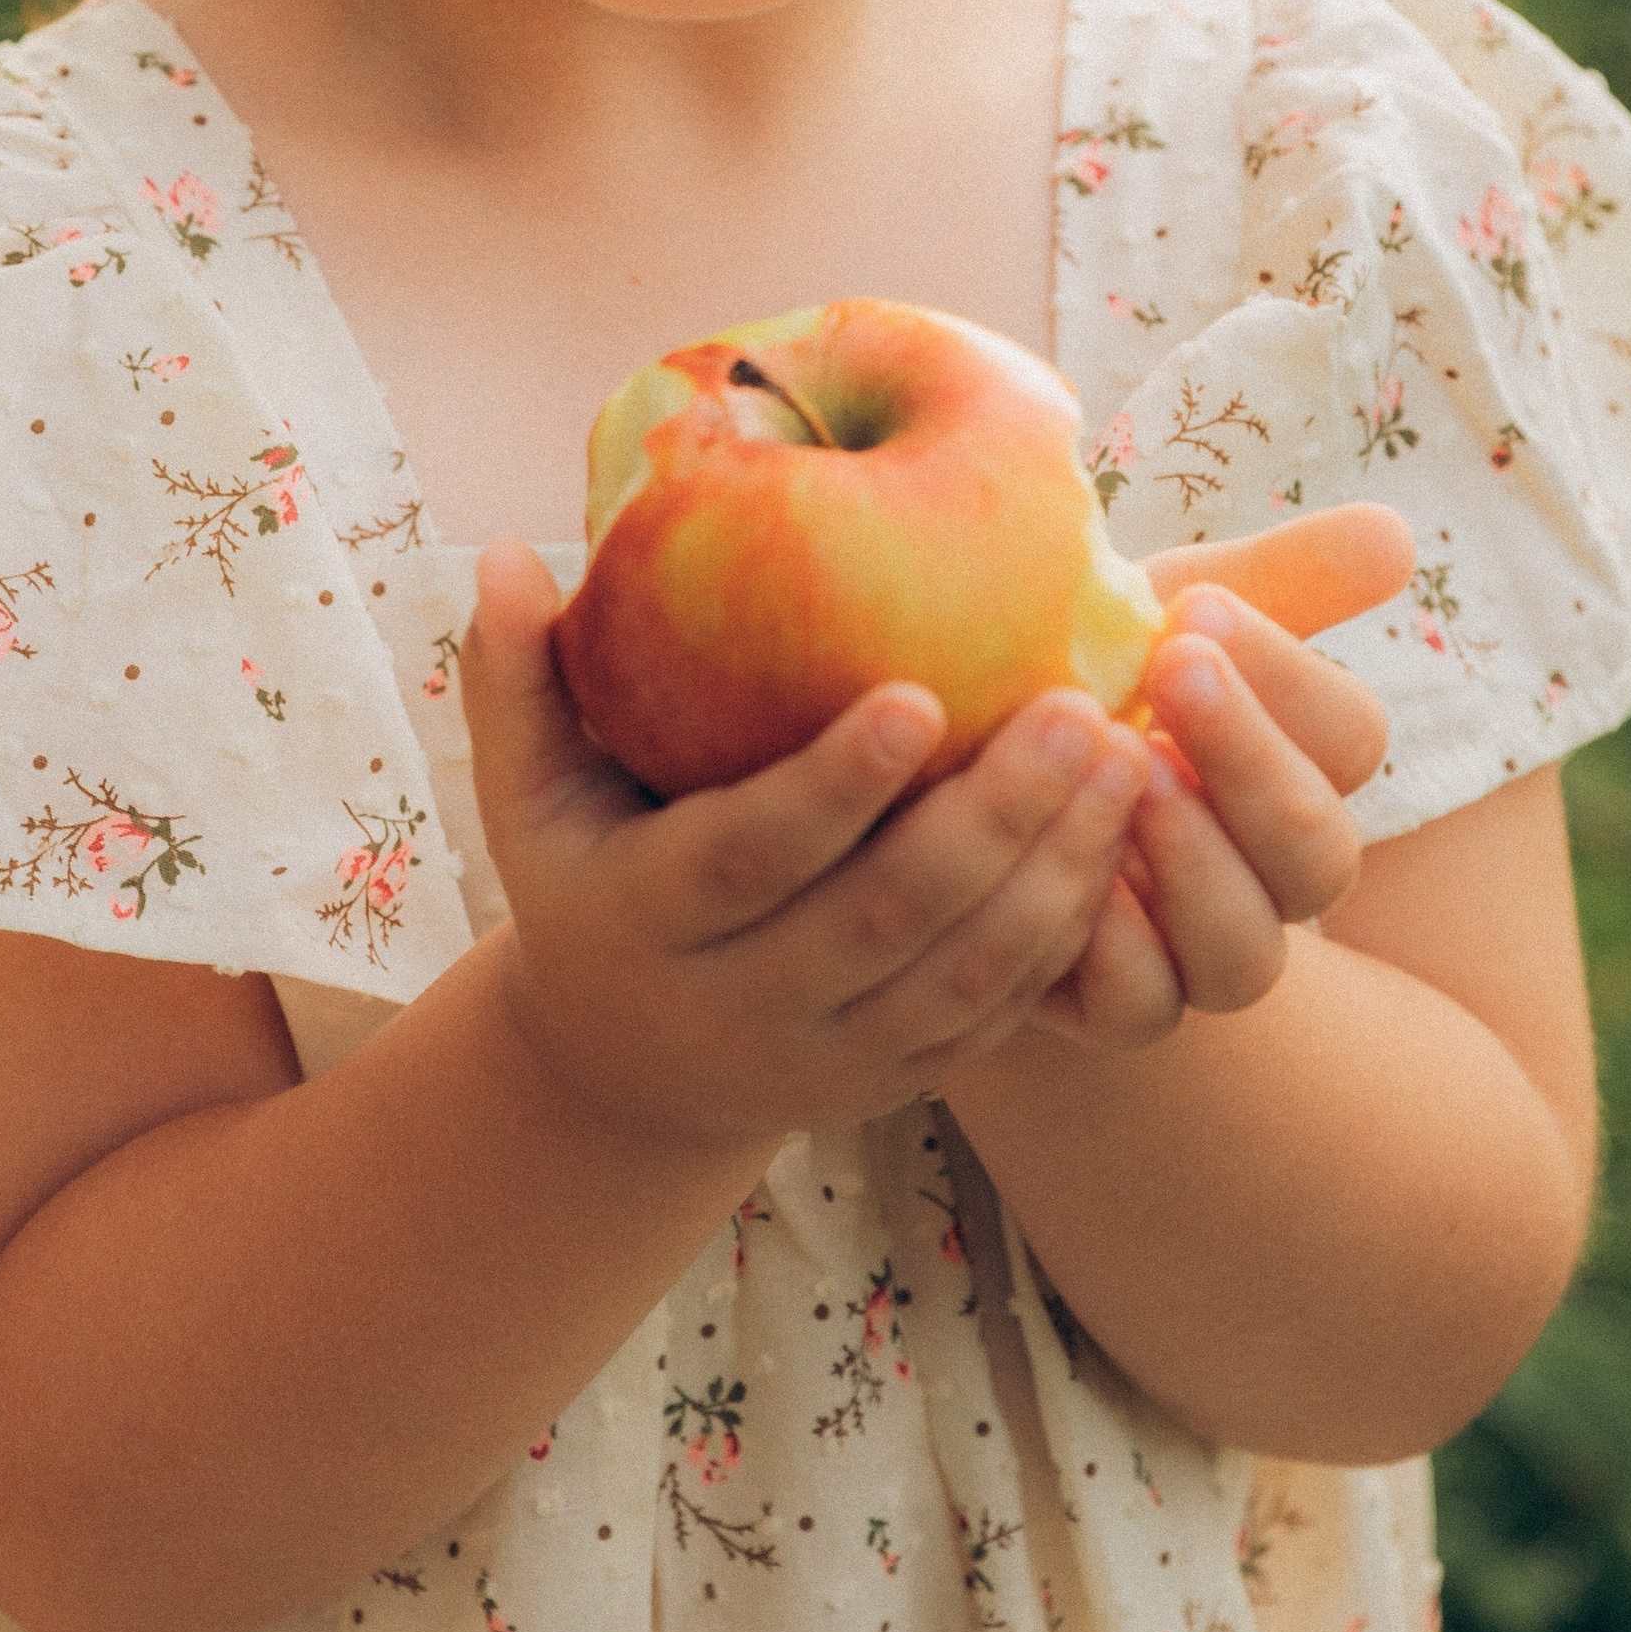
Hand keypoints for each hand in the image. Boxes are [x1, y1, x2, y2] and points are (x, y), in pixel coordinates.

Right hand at [462, 542, 1154, 1153]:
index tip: (919, 696)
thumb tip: (502, 549)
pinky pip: (1000, 1018)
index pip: (748, 858)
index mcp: (646, 919)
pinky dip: (1068, 935)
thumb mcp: (527, 797)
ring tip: (1128, 759)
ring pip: (963, 977)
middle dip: (991, 818)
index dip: (834, 787)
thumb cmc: (586, 878)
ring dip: (1057, 872)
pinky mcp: (900, 1082)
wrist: (622, 1073)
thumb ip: (515, 678)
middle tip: (1077, 707)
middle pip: (884, 920)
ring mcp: (829, 1057)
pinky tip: (1124, 841)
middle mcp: (740, 1004)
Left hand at [1017, 501, 1408, 1047]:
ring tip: (1128, 773)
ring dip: (1196, 860)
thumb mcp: (1162, 607)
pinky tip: (1072, 877)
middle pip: (1320, 854)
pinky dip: (1114, 950)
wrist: (952, 751)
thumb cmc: (1078, 667)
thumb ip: (1281, 576)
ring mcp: (1195, 948)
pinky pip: (1142, 1009)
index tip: (1196, 609)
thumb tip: (1396, 534)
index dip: (1287, 678)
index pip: (1349, 736)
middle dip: (1251, 759)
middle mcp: (1265, 870)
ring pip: (1248, 952)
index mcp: (1296, 765)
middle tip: (1171, 671)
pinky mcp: (1112, 1002)